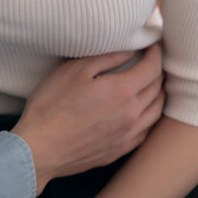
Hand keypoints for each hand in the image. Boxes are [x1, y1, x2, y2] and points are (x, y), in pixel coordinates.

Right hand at [12, 44, 163, 192]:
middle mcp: (132, 115)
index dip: (155, 54)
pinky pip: (146, 131)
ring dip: (158, 94)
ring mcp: (127, 136)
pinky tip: (141, 112)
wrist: (40, 148)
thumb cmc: (52, 105)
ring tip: (151, 84)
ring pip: (156, 112)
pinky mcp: (119, 151)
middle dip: (157, 71)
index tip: (152, 46)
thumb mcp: (74, 71)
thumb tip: (129, 51)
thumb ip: (105, 59)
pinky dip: (149, 116)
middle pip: (157, 88)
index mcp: (122, 91)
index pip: (152, 68)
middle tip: (151, 61)